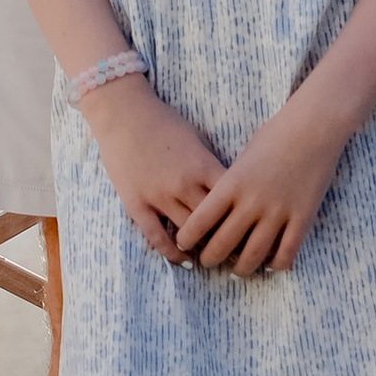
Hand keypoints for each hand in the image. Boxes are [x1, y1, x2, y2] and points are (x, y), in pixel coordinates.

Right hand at [82, 79, 230, 263]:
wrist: (124, 114)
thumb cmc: (163, 121)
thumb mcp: (197, 137)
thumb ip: (212, 163)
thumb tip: (231, 186)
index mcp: (203, 165)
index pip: (233, 201)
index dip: (244, 217)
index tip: (252, 229)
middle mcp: (184, 185)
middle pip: (213, 222)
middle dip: (227, 237)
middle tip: (238, 250)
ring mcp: (159, 197)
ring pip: (188, 233)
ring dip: (202, 246)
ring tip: (214, 257)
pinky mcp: (137, 205)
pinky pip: (157, 238)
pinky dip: (172, 253)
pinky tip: (183, 260)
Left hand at [173, 90, 352, 275]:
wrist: (314, 126)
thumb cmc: (276, 135)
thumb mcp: (244, 157)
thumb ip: (231, 185)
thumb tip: (220, 210)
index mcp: (233, 183)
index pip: (200, 221)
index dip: (186, 238)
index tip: (183, 243)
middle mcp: (252, 202)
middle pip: (222, 245)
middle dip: (210, 259)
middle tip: (207, 261)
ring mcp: (278, 213)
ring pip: (252, 257)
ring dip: (240, 269)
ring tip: (236, 270)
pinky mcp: (302, 219)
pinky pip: (286, 254)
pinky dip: (275, 265)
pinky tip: (270, 264)